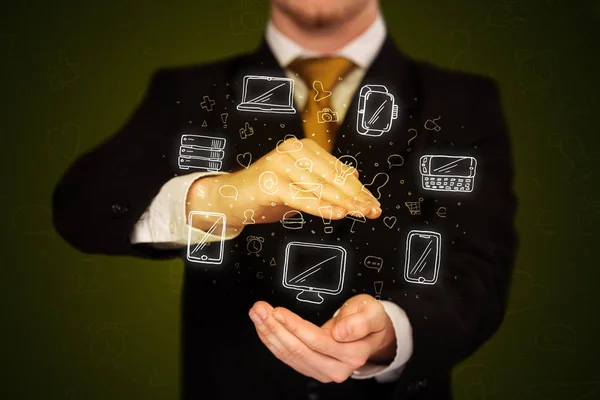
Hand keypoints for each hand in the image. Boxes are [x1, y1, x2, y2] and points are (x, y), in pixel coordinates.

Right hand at [187, 137, 380, 231]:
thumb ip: (326, 179)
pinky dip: (320, 206)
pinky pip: (301, 197)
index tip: (373, 203)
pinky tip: (337, 214)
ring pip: (320, 187)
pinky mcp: (270, 181)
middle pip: (332, 177)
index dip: (358, 188)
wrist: (230, 198)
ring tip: (361, 214)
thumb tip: (356, 177)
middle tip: (372, 211)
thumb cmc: (267, 192)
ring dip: (343, 203)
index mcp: (303, 148)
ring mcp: (280, 163)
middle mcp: (293, 150)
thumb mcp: (301, 185)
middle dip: (355, 196)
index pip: (338, 170)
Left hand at [248, 294, 396, 382]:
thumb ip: (359, 322)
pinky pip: (289, 358)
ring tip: (258, 315)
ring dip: (270, 334)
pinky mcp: (313, 368)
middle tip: (260, 310)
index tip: (278, 312)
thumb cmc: (369, 319)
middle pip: (299, 350)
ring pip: (290, 355)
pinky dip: (273, 342)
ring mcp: (324, 370)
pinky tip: (265, 329)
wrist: (372, 333)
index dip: (295, 326)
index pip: (317, 341)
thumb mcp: (371, 312)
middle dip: (275, 328)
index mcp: (353, 353)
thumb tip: (341, 332)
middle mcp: (338, 366)